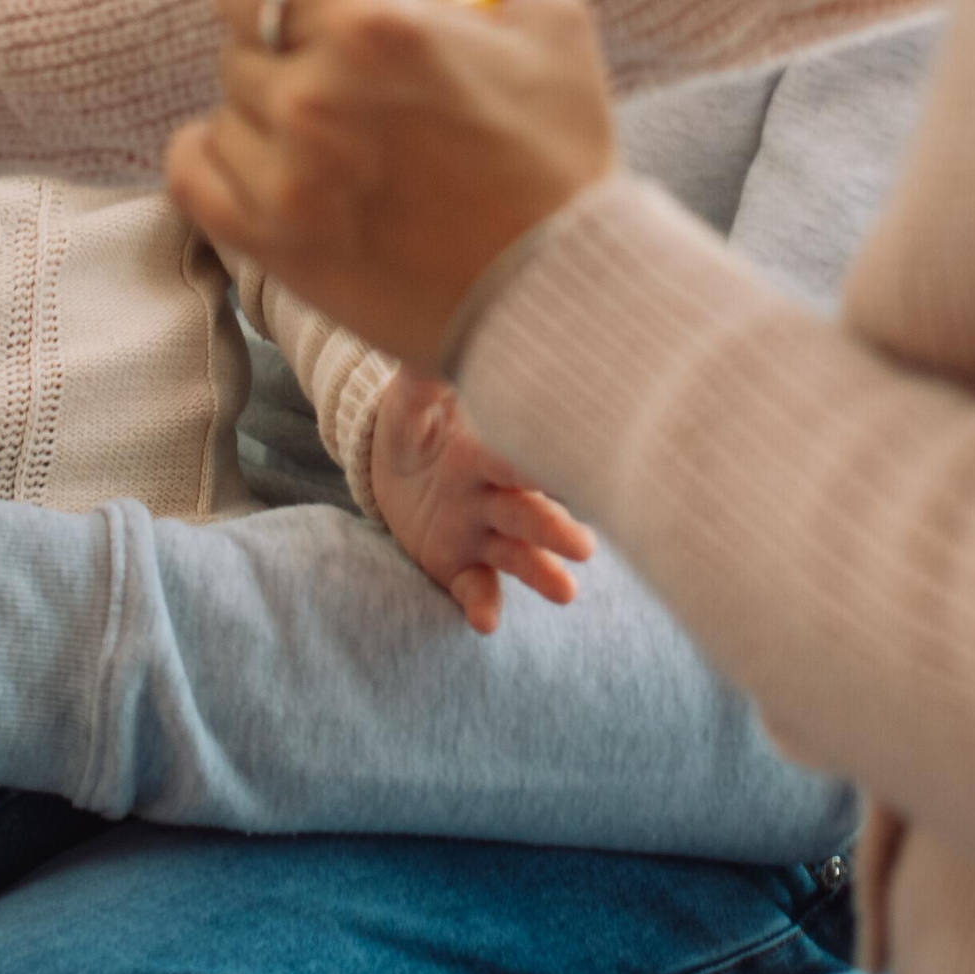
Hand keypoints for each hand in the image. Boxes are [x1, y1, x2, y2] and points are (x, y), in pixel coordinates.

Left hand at [165, 0, 616, 371]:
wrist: (560, 292)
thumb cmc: (561, 161)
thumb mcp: (556, 28)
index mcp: (373, 24)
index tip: (300, 8)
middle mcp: (314, 92)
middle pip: (240, 47)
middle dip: (281, 57)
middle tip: (332, 85)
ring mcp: (284, 173)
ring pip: (223, 112)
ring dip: (260, 119)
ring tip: (320, 142)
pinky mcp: (270, 242)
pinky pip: (190, 174)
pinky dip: (215, 165)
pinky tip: (260, 168)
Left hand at [370, 368, 593, 633]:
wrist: (389, 466)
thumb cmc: (413, 427)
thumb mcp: (410, 404)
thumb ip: (423, 382)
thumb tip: (432, 349)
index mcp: (485, 456)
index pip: (516, 460)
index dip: (537, 465)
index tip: (571, 467)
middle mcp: (493, 499)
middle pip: (528, 514)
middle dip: (554, 530)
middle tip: (585, 546)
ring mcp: (479, 536)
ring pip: (516, 556)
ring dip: (540, 574)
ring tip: (566, 593)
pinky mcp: (457, 567)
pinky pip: (473, 588)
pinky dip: (481, 605)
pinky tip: (485, 624)